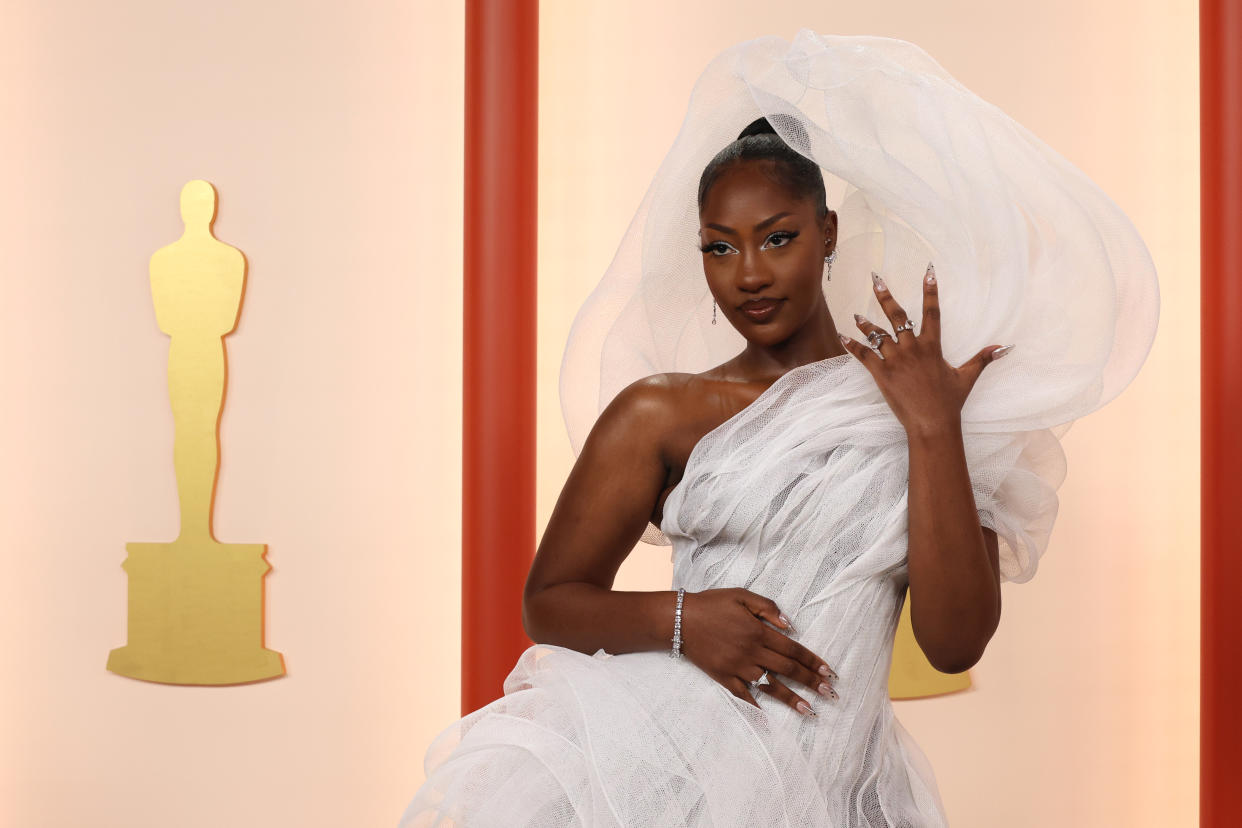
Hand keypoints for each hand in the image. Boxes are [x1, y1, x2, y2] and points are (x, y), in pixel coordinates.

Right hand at [679, 588, 838, 715]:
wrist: (679, 619)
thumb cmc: (712, 603)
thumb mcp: (741, 595)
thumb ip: (768, 608)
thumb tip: (790, 626)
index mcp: (758, 631)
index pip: (792, 649)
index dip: (812, 661)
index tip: (827, 672)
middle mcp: (751, 652)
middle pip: (787, 669)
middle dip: (810, 682)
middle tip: (828, 693)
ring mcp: (737, 667)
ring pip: (769, 686)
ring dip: (791, 699)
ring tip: (810, 711)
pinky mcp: (723, 677)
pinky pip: (743, 694)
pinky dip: (756, 704)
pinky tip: (769, 713)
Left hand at [837, 263, 1012, 435]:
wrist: (932, 424)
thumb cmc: (949, 402)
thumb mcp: (967, 377)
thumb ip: (982, 359)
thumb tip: (1003, 347)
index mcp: (932, 346)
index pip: (932, 312)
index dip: (930, 291)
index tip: (928, 273)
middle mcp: (913, 349)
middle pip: (897, 316)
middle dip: (885, 296)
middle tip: (876, 279)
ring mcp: (896, 360)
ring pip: (877, 335)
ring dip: (866, 324)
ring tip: (856, 315)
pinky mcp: (881, 374)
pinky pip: (864, 355)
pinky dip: (853, 346)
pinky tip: (843, 336)